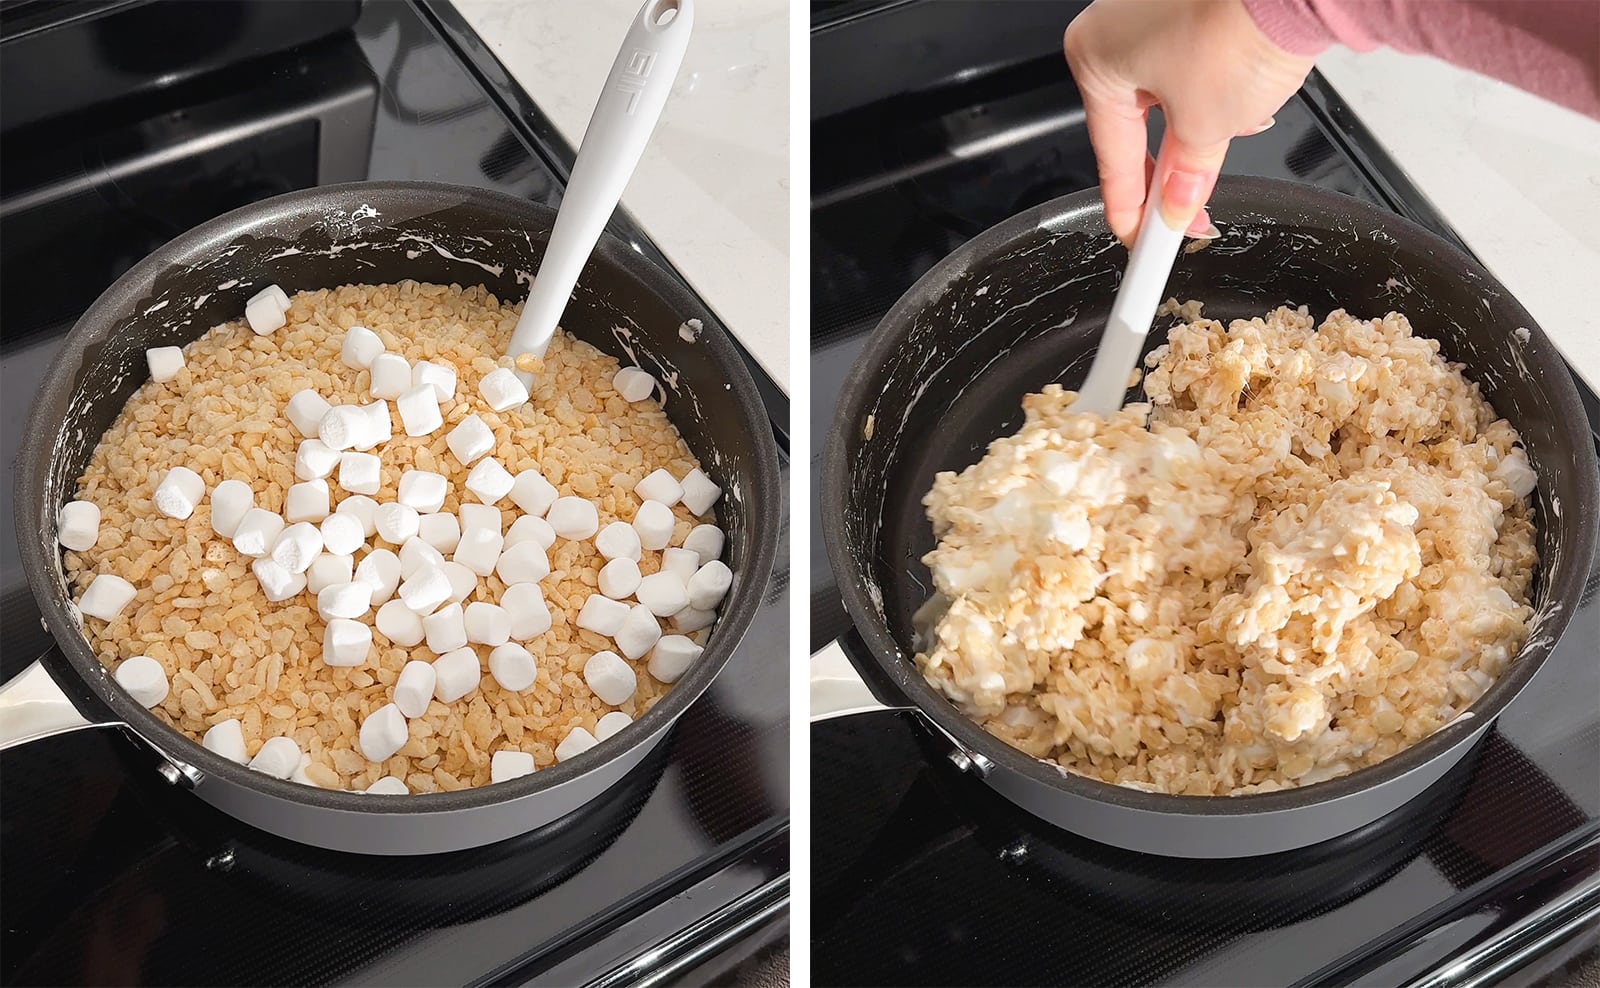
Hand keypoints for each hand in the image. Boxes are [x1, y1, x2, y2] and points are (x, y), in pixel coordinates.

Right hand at [1063, 0, 1314, 244]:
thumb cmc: (1237, 23)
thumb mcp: (1205, 126)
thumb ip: (1185, 177)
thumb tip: (1177, 208)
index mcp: (1094, 58)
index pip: (1112, 158)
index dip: (1130, 212)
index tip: (1142, 245)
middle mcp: (1115, 29)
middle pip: (1138, 129)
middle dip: (1170, 173)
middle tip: (1185, 217)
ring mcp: (1154, 12)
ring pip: (1169, 99)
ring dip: (1199, 132)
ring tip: (1225, 143)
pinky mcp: (1193, 8)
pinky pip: (1192, 68)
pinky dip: (1214, 95)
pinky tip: (1240, 105)